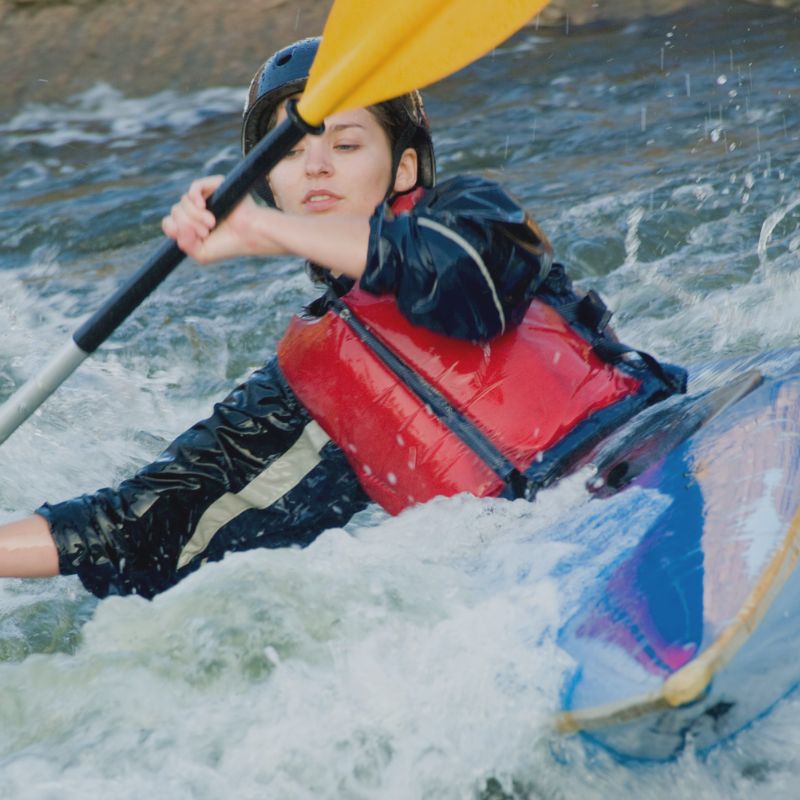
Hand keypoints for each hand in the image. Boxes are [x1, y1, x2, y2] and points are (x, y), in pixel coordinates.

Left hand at [161, 176, 281, 263]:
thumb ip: (184, 244)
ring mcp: (205, 197)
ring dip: (195, 216)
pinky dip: (194, 197)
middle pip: (175, 212)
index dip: (174, 229)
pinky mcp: (214, 185)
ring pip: (183, 201)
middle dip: (189, 225)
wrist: (251, 236)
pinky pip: (194, 187)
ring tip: (212, 223)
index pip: (170, 222)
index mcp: (192, 224)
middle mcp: (196, 210)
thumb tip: (177, 226)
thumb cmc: (229, 246)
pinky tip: (202, 206)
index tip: (192, 237)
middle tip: (207, 232)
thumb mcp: (201, 253)